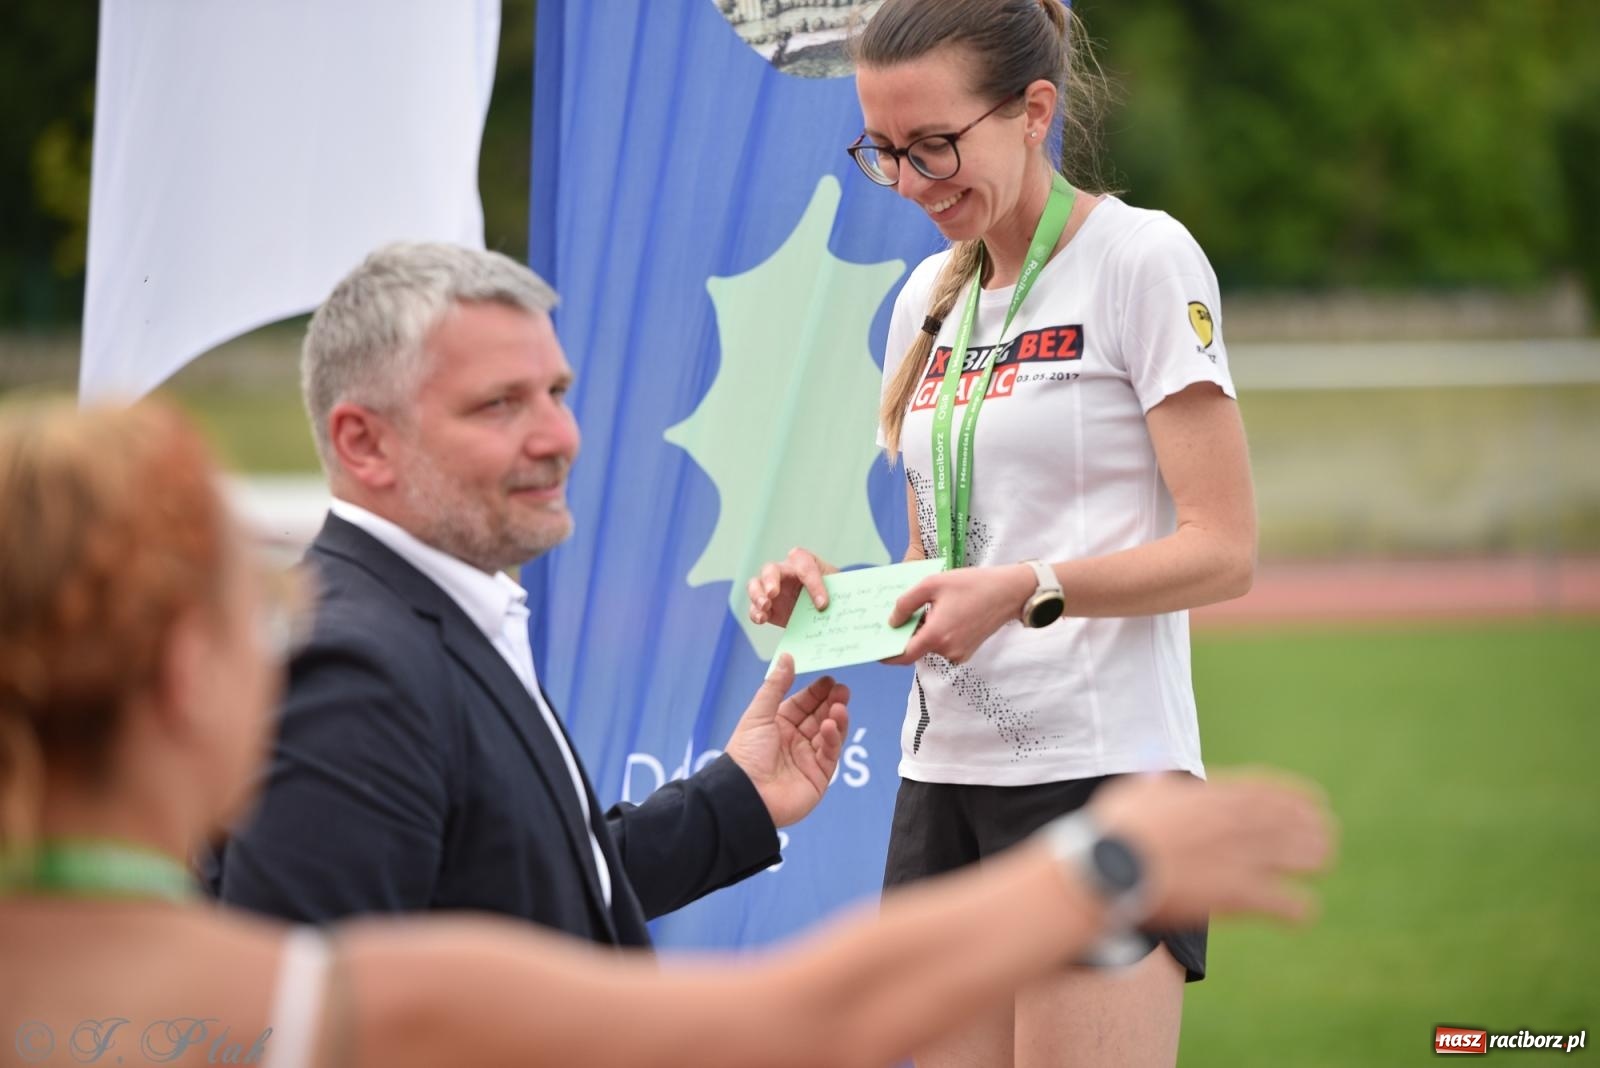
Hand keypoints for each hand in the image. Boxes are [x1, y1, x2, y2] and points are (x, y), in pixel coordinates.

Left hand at [723, 655, 849, 827]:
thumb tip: (788, 656)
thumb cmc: (747, 753)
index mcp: (778, 726)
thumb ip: (776, 685)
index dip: (816, 692)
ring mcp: (808, 759)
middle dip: (831, 702)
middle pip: (819, 716)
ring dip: (836, 718)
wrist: (746, 795)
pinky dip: (833, 738)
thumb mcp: (759, 714)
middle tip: (842, 689)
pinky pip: (830, 753)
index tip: (829, 679)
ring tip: (840, 705)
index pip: (802, 704)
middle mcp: (794, 741)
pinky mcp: (818, 776)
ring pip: (829, 733)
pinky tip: (830, 726)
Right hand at [747, 548, 838, 627]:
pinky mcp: (766, 606)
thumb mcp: (837, 588)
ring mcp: (771, 587)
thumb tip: (837, 608)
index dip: (814, 584)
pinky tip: (762, 619)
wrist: (822, 603)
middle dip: (770, 580)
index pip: (806, 566)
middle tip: (773, 593)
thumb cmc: (831, 589)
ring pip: (755, 584)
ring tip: (765, 606)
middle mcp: (784, 570)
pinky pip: (754, 607)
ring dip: (757, 595)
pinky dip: (756, 612)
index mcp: (804, 561)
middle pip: (770, 569)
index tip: (823, 604)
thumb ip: (837, 593)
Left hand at [883, 564, 1035, 665]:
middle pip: (917, 648)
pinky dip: (937, 633)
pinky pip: (943, 645)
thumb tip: (892, 621)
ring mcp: (959, 653)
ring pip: (930, 645)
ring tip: (925, 609)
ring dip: (924, 632)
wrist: (1009, 592)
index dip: (887, 655)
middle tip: (898, 617)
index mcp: (937, 635)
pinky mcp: (967, 651)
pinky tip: (941, 613)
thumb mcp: (932, 584)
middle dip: (907, 634)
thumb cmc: (972, 584)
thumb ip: (906, 603)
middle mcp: (947, 650)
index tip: (876, 649)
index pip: (904, 655)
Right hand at [1086, 771, 1334, 925]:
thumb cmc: (1115, 830)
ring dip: (1313, 859)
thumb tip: (1154, 770)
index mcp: (1214, 795)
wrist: (1108, 868)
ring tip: (1320, 866)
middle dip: (1313, 830)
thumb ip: (1155, 781)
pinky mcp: (1237, 894)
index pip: (1271, 791)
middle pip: (1293, 822)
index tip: (1315, 805)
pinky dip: (1297, 907)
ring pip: (1298, 856)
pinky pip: (1284, 902)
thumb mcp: (1137, 793)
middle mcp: (1236, 821)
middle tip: (1324, 841)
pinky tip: (1302, 911)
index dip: (1298, 799)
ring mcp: (1240, 856)